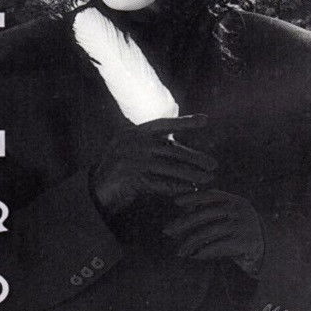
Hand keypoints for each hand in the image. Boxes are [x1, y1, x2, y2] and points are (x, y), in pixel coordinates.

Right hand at [90, 115, 217, 216]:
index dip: (184, 122)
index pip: (164, 124)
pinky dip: (176, 187)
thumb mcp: (132, 151)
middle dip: (195, 157)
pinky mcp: (131, 178)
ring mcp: (131, 160)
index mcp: (134, 132)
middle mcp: (133, 142)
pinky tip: (190, 190)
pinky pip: (160, 183)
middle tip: (214, 164)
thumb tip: (177, 146)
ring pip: (169, 167)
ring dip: (190, 174)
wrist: (96, 189)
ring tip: (207, 179)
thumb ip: (150, 146)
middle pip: (171, 149)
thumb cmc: (119, 170)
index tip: (206, 120)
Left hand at [163, 188, 264, 276]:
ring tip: (180, 251)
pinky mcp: (244, 241)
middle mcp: (238, 210)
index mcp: (234, 200)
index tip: (176, 201)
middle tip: (167, 230)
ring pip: (208, 231)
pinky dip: (204, 251)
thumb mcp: (232, 216)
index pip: (210, 195)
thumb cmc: (243, 231)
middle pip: (204, 214)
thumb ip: (213, 212)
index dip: (192, 197)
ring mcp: (241, 225)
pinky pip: (218, 245)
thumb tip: (182, 219)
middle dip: (183, 223)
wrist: (271, 247)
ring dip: (190, 242)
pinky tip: (195, 255)